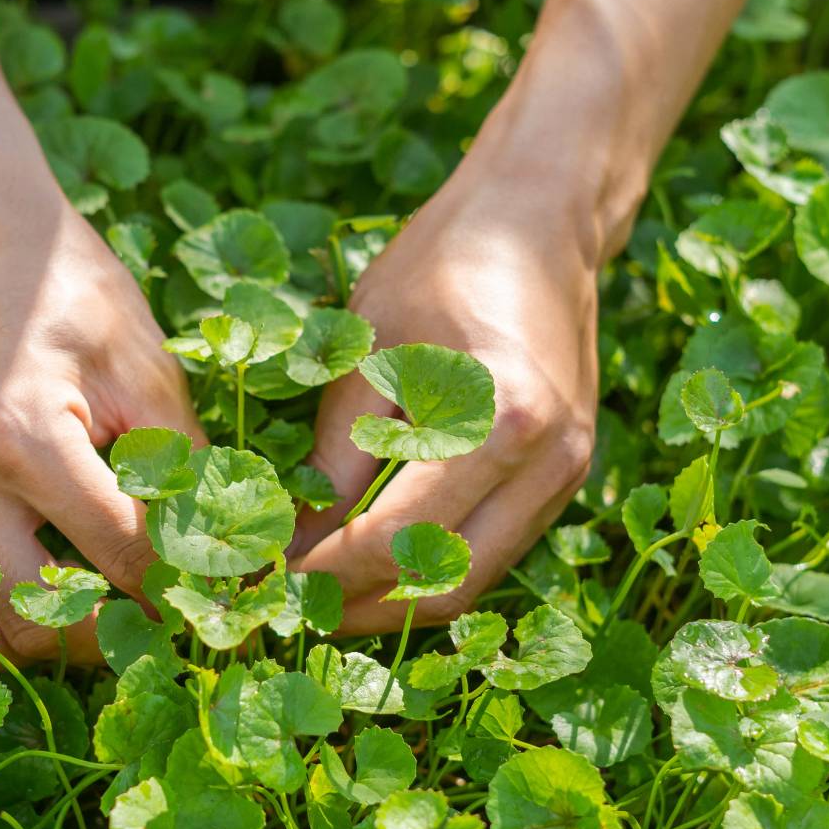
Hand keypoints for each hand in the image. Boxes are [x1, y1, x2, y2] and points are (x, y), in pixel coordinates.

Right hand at [0, 172, 202, 670]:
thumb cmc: (63, 287)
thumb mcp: (144, 363)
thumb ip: (183, 461)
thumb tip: (227, 549)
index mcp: (27, 438)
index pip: (121, 558)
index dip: (181, 593)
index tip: (217, 613)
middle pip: (33, 619)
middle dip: (105, 637)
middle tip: (150, 624)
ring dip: (26, 643)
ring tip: (77, 615)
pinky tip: (1, 597)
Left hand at [292, 111, 633, 633]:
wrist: (541, 221)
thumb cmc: (443, 263)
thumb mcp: (369, 346)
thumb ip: (336, 451)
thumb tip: (289, 540)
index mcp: (501, 419)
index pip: (396, 538)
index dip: (322, 573)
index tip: (261, 578)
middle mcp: (548, 463)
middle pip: (443, 584)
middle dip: (357, 607)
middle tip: (284, 603)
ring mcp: (567, 476)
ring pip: (472, 581)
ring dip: (394, 599)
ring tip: (319, 593)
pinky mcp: (565, 478)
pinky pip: (491, 549)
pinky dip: (430, 568)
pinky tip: (373, 562)